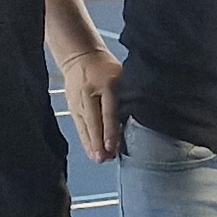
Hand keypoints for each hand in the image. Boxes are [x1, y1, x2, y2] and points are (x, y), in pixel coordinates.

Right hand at [60, 46, 125, 161]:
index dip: (110, 130)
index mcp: (106, 85)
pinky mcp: (71, 107)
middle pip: (94, 122)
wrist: (80, 56)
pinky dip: (86, 140)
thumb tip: (145, 113)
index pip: (108, 111)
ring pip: (85, 126)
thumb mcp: (123, 74)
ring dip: (91, 144)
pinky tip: (91, 152)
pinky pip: (79, 126)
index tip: (112, 146)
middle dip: (98, 142)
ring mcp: (78, 101)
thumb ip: (130, 93)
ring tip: (99, 159)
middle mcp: (89, 94)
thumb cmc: (107, 68)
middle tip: (104, 159)